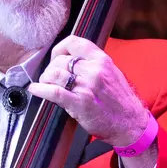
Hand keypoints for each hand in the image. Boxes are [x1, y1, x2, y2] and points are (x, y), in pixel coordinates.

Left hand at [29, 36, 153, 148]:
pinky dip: (40, 90)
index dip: (60, 48)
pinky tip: (35, 90)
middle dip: (51, 68)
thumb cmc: (121, 102)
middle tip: (50, 77)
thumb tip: (73, 61)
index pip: (75, 42)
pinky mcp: (79, 103)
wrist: (130, 124)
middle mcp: (94, 71)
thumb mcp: (113, 74)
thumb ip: (95, 65)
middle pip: (61, 60)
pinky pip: (53, 92)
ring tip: (45, 84)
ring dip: (45, 79)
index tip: (56, 56)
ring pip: (54, 73)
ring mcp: (86, 87)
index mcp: (102, 61)